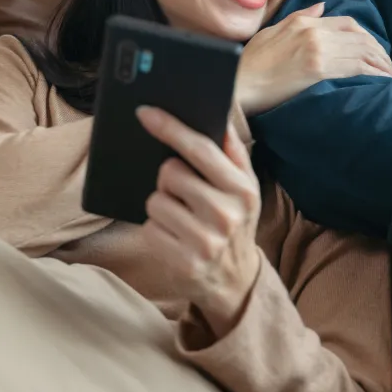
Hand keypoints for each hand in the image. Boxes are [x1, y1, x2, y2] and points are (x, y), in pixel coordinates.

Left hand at [137, 106, 261, 337]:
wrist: (235, 279)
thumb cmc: (236, 219)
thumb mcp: (246, 185)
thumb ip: (233, 149)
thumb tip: (220, 112)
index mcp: (242, 189)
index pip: (200, 149)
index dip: (171, 127)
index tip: (146, 112)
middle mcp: (225, 214)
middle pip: (170, 173)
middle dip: (170, 178)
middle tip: (184, 192)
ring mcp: (204, 241)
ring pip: (156, 200)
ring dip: (162, 204)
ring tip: (182, 217)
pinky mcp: (182, 262)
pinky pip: (149, 227)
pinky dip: (156, 228)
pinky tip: (174, 235)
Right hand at [235, 3, 391, 114]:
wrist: (237, 84)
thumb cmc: (250, 63)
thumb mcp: (272, 31)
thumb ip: (300, 17)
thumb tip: (321, 7)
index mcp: (303, 22)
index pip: (346, 23)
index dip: (366, 36)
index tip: (374, 49)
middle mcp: (313, 31)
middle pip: (359, 36)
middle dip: (378, 50)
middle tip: (388, 64)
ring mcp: (316, 49)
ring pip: (361, 50)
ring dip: (380, 62)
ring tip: (390, 73)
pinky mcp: (317, 68)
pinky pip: (355, 66)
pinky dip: (373, 71)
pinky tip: (381, 79)